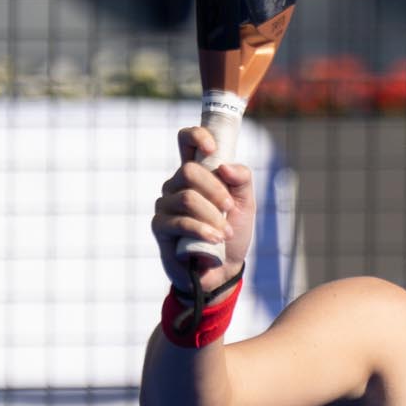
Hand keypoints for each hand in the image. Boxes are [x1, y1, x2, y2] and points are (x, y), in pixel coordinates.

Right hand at [152, 125, 254, 292]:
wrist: (224, 269)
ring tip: (225, 232)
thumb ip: (242, 180)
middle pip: (189, 171)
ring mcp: (166, 205)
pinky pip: (181, 222)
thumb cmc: (231, 233)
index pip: (186, 141)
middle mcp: (176, 185)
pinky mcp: (160, 227)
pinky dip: (203, 230)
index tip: (212, 148)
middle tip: (230, 209)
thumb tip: (224, 166)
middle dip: (215, 191)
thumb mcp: (245, 204)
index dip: (196, 136)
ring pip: (187, 198)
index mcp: (196, 173)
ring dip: (212, 216)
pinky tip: (215, 239)